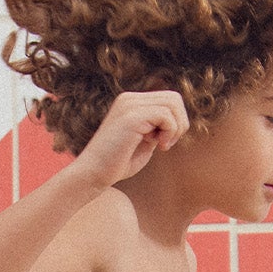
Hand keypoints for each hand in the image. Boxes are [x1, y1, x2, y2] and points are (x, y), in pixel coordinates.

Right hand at [75, 88, 189, 188]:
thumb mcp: (143, 142)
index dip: (175, 122)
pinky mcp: (132, 116)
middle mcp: (130, 99)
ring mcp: (130, 105)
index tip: (163, 142)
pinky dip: (169, 133)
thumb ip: (157, 129)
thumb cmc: (117, 165)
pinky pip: (166, 115)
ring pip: (173, 104)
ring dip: (175, 129)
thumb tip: (179, 121)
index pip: (168, 99)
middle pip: (174, 98)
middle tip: (165, 145)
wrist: (92, 174)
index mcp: (131, 103)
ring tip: (161, 146)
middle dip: (179, 123)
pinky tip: (157, 147)